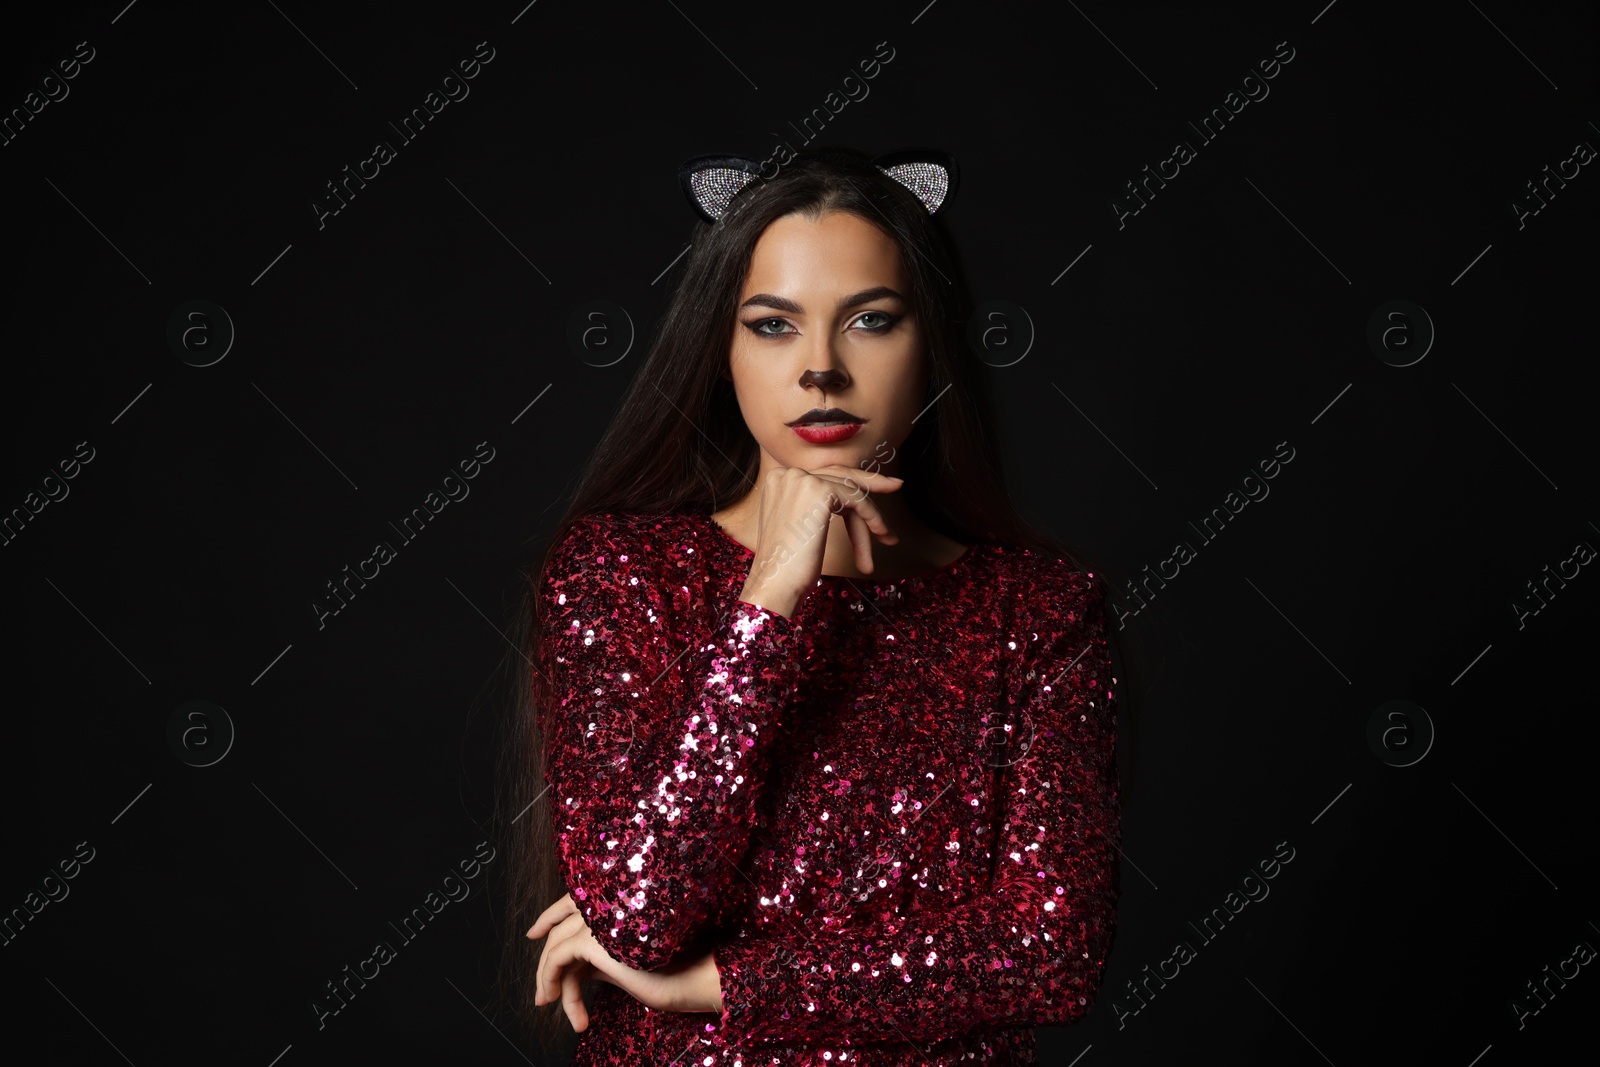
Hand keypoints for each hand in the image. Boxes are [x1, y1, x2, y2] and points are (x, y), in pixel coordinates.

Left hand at [527, 893, 723, 1030]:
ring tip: (554, 1008)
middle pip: (562, 928)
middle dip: (547, 963)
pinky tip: (558, 1002)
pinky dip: (550, 978)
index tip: (534, 933)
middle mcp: (607, 904)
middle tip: (543, 996)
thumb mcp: (629, 961)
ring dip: (550, 980)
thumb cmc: (676, 973)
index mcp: (618, 903)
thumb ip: (602, 956)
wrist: (696, 978)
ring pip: (557, 945)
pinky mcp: (593, 937)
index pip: (574, 901)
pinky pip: (557, 957)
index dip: (551, 915)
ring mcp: (600, 917)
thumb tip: (579, 968)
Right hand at [740, 464, 904, 616]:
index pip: (823, 477)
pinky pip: (858, 500)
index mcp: (778, 479)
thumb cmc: (786, 567)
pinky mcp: (820, 491)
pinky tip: (881, 534)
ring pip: (851, 491)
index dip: (850, 486)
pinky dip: (873, 517)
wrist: (775, 584)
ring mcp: (802, 479)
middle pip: (839, 476)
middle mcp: (788, 474)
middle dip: (870, 483)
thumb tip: (844, 500)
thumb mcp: (798, 526)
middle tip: (896, 485)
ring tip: (888, 538)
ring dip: (872, 517)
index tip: (871, 492)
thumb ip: (812, 505)